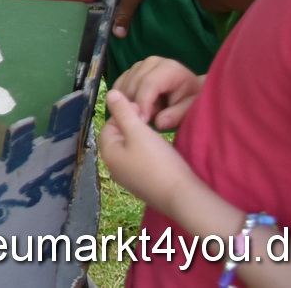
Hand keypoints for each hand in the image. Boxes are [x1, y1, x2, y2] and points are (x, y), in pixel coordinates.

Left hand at [100, 89, 198, 213]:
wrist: (182, 196)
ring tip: (158, 136)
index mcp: (108, 154)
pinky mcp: (143, 185)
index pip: (109, 125)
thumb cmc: (158, 161)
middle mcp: (113, 168)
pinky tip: (161, 153)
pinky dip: (148, 154)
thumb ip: (123, 112)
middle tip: (151, 122)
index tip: (143, 111)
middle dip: (133, 127)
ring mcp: (128, 179)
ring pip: (131, 150)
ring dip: (142, 140)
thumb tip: (109, 94)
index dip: (124, 114)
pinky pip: (141, 163)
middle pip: (119, 138)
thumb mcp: (138, 131)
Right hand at [112, 55, 204, 130]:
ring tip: (142, 116)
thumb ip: (176, 116)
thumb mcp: (190, 109)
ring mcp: (140, 65)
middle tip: (141, 122)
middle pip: (134, 83)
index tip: (142, 122)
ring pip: (124, 84)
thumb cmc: (190, 100)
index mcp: (170, 68)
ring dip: (128, 102)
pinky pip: (119, 84)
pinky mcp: (131, 71)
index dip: (143, 102)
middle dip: (134, 104)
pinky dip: (121, 98)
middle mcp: (152, 62)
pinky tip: (131, 109)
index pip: (149, 83)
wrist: (189, 90)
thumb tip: (159, 122)